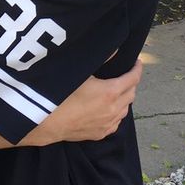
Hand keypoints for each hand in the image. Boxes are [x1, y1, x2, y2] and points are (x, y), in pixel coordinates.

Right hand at [25, 60, 142, 145]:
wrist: (47, 122)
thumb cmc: (61, 94)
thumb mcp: (79, 72)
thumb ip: (100, 60)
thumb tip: (114, 50)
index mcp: (110, 91)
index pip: (133, 78)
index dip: (137, 68)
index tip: (137, 63)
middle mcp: (113, 109)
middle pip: (131, 94)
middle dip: (131, 83)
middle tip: (124, 75)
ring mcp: (108, 123)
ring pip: (125, 110)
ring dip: (124, 99)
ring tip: (116, 92)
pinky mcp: (101, 133)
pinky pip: (116, 122)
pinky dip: (116, 113)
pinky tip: (108, 109)